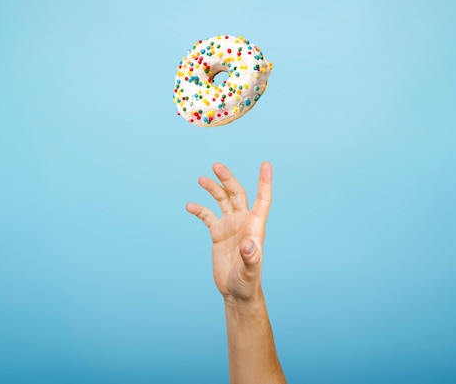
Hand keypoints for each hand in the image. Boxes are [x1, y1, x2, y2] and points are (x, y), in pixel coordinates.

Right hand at [186, 162, 272, 301]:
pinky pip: (208, 216)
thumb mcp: (250, 271)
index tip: (266, 164)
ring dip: (213, 188)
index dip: (264, 181)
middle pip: (237, 193)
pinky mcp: (218, 234)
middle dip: (227, 179)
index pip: (262, 198)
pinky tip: (189, 206)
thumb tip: (249, 245)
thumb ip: (251, 257)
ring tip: (201, 179)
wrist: (236, 292)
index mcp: (255, 226)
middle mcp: (243, 222)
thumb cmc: (247, 282)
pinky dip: (199, 209)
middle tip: (216, 166)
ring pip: (222, 200)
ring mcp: (230, 226)